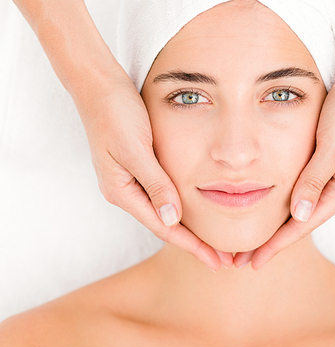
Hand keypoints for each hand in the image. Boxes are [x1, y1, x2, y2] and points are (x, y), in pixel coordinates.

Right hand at [74, 67, 232, 270]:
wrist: (97, 85)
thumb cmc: (115, 113)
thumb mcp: (136, 149)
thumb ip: (155, 184)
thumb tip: (173, 219)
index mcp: (122, 192)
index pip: (164, 227)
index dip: (192, 246)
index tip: (216, 261)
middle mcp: (125, 191)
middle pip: (166, 225)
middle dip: (195, 244)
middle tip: (225, 260)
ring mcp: (130, 180)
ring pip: (165, 211)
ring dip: (190, 228)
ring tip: (216, 242)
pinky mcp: (137, 166)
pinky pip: (163, 193)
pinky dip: (181, 206)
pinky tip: (196, 210)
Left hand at [233, 60, 334, 269]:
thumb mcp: (332, 145)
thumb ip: (314, 180)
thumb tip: (298, 216)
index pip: (303, 225)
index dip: (276, 245)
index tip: (252, 262)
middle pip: (300, 223)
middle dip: (272, 243)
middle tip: (240, 260)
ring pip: (300, 209)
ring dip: (276, 227)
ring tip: (250, 243)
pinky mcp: (329, 162)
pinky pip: (302, 191)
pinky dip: (283, 204)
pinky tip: (268, 210)